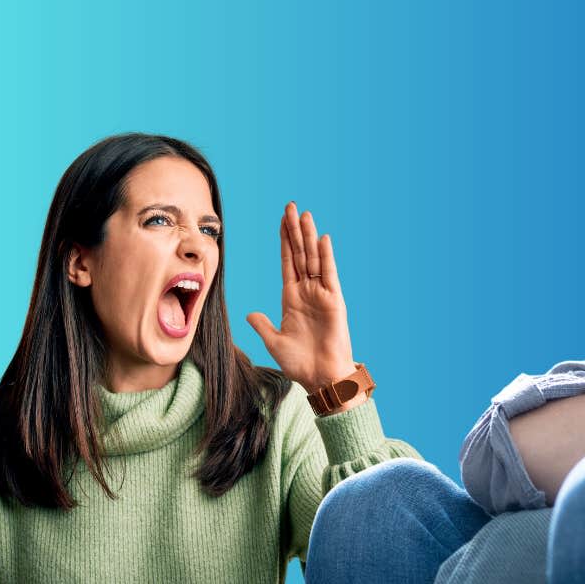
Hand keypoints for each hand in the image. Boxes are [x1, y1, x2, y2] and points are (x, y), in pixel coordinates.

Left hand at [247, 202, 354, 394]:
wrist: (321, 377)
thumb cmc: (300, 363)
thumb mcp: (275, 342)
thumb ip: (263, 325)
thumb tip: (250, 313)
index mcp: (291, 298)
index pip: (287, 262)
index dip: (284, 241)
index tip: (282, 221)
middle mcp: (307, 292)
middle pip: (300, 254)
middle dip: (295, 230)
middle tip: (291, 206)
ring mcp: (321, 295)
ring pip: (314, 259)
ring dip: (308, 237)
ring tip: (304, 214)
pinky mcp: (334, 301)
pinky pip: (329, 274)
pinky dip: (326, 256)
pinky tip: (322, 239)